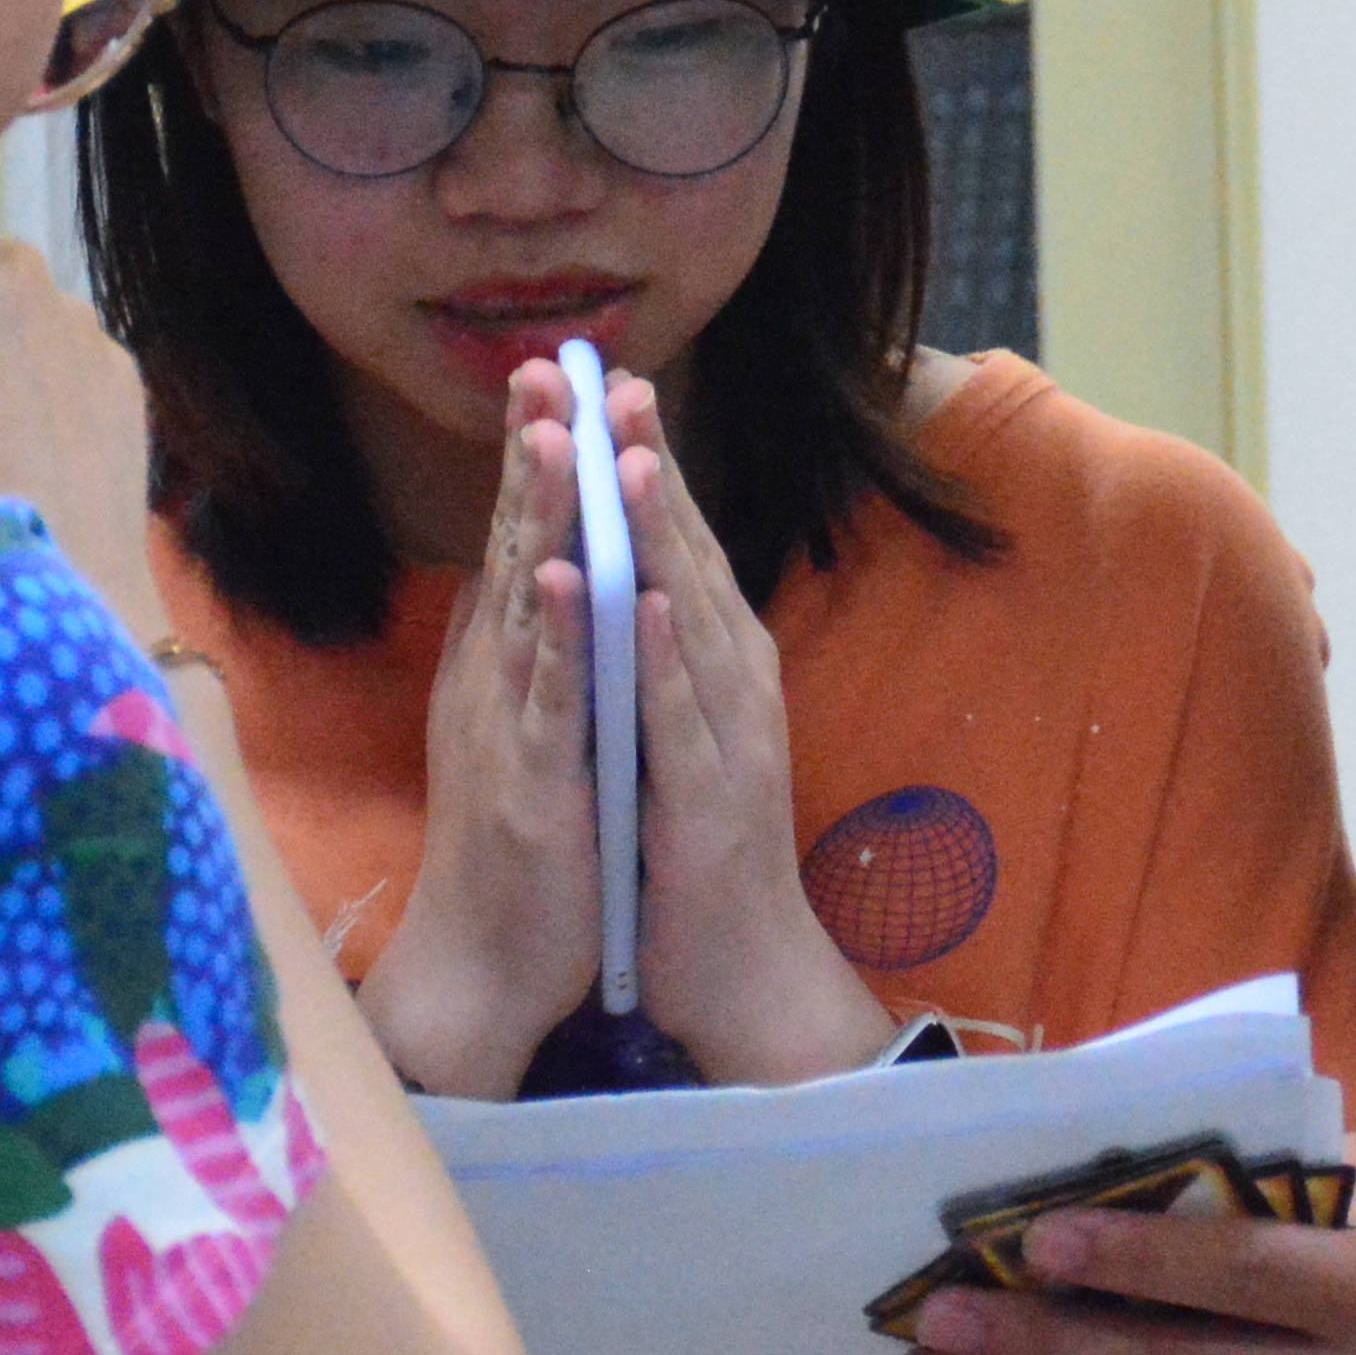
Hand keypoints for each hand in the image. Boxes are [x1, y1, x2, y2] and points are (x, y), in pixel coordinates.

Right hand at [353, 402, 600, 1094]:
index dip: (532, 456)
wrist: (482, 964)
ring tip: (551, 437)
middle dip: (530, 455)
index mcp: (499, 662)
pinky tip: (561, 576)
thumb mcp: (517, 725)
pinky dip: (554, 634)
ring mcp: (507, 726)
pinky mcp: (532, 781)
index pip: (519, 538)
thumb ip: (520, 650)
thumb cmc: (514, 843)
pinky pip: (547, 697)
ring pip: (525, 605)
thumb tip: (524, 571)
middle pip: (513, 547)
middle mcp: (492, 679)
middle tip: (541, 364)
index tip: (547, 371)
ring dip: (538, 520)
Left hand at [602, 368, 892, 1086]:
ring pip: (693, 622)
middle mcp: (736, 686)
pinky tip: (644, 600)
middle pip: (692, 558)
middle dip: (653, 468)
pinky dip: (663, 657)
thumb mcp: (680, 734)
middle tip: (620, 380)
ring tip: (632, 459)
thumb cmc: (699, 855)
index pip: (680, 546)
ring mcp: (731, 741)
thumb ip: (664, 658)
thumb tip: (636, 579)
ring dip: (665, 540)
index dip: (646, 463)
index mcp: (720, 667)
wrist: (746, 974)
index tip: (609, 384)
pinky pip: (683, 718)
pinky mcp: (713, 802)